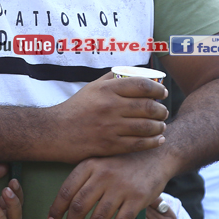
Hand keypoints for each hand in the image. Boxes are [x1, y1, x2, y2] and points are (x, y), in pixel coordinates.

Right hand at [48, 72, 167, 163]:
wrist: (54, 132)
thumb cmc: (75, 108)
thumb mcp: (91, 88)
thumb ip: (111, 79)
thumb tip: (133, 72)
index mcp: (106, 90)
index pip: (141, 85)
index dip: (157, 89)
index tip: (162, 93)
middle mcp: (110, 106)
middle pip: (147, 106)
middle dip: (161, 109)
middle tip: (163, 111)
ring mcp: (110, 127)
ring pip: (146, 126)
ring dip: (159, 126)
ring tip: (161, 125)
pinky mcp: (109, 145)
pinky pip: (138, 143)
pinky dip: (153, 142)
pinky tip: (158, 140)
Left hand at [48, 150, 167, 218]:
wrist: (155, 156)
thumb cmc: (121, 163)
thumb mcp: (100, 161)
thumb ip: (84, 178)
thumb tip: (64, 205)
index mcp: (90, 164)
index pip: (67, 190)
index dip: (57, 209)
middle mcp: (104, 175)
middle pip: (80, 206)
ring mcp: (122, 187)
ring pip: (99, 217)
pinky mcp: (138, 198)